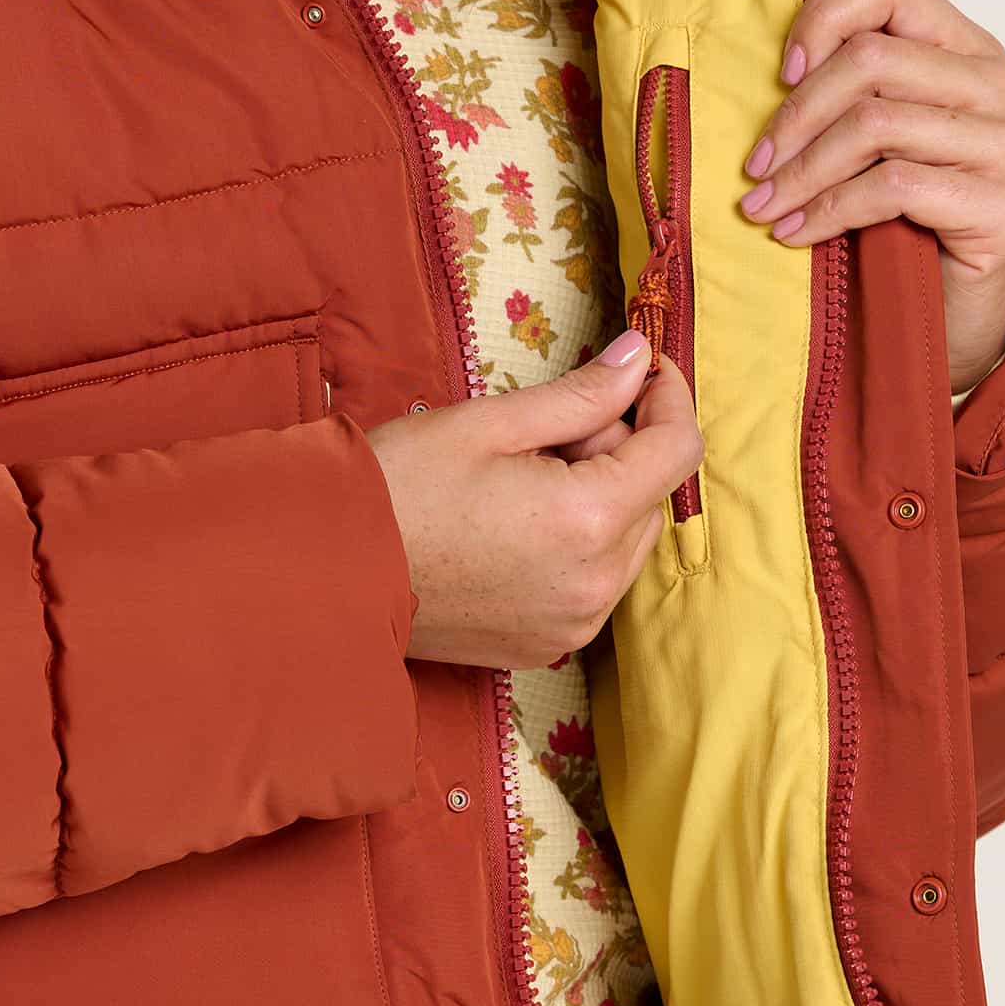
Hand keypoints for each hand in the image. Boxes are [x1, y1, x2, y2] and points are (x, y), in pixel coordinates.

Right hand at [364, 331, 703, 669]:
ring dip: (598, 503)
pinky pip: (592, 585)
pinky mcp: (547, 646)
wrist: (327, 571)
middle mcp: (595, 584)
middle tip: (542, 433)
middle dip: (616, 453)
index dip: (670, 399)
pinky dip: (575, 549)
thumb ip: (581, 395)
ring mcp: (573, 624)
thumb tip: (639, 359)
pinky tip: (512, 529)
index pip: (677, 451)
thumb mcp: (488, 422)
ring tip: (519, 483)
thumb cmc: (398, 486)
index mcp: (587, 519)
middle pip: (650, 498)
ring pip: (626, 544)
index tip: (645, 369)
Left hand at [739, 0, 1004, 394]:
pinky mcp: (1000, 206)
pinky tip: (794, 234)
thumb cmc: (901, 222)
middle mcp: (998, 85)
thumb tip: (769, 68)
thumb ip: (846, 91)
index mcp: (966, 50)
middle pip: (871, 59)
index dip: (822, 20)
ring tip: (762, 206)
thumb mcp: (869, 142)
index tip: (779, 75)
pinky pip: (891, 186)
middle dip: (794, 116)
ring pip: (876, 123)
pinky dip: (827, 210)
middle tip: (753, 167)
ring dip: (801, 171)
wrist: (949, 313)